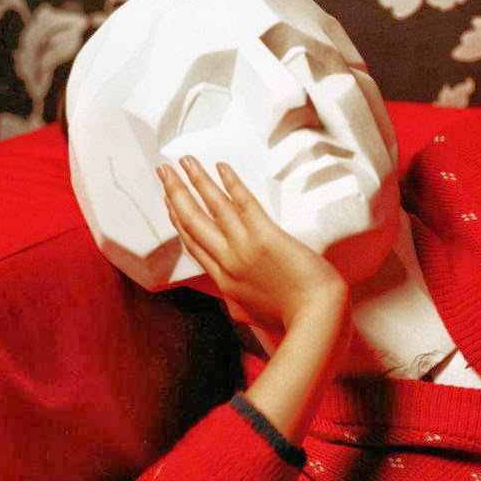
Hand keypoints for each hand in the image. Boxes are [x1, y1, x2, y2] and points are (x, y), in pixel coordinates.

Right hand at [158, 156, 348, 334]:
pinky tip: (222, 168)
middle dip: (175, 193)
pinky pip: (245, 204)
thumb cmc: (293, 320)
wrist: (317, 319)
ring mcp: (245, 250)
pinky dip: (232, 184)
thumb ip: (239, 301)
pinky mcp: (266, 238)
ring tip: (185, 161)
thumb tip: (233, 295)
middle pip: (193, 223)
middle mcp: (228, 263)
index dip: (178, 219)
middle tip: (164, 171)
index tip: (170, 201)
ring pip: (213, 208)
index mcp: (225, 282)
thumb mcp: (254, 314)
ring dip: (197, 181)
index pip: (194, 244)